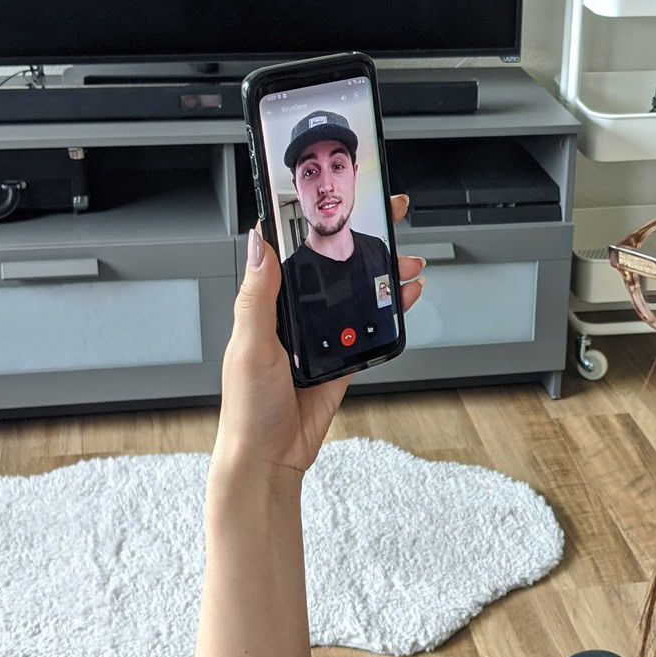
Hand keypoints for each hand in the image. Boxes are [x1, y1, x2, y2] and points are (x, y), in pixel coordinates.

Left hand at [213, 194, 424, 478]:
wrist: (270, 458)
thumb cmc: (247, 408)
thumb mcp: (249, 344)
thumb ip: (258, 295)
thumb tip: (257, 243)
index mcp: (267, 304)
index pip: (294, 251)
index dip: (318, 222)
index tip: (340, 199)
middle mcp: (295, 315)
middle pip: (334, 267)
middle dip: (365, 241)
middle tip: (390, 216)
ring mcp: (321, 336)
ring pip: (357, 294)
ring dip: (384, 275)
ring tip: (408, 262)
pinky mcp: (342, 359)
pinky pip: (370, 328)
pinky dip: (391, 311)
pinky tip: (406, 297)